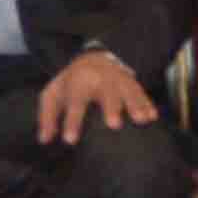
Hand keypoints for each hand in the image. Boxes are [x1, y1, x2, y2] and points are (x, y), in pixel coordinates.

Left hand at [31, 48, 157, 145]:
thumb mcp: (54, 94)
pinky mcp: (133, 83)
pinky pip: (142, 93)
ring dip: (135, 106)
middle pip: (107, 94)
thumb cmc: (72, 82)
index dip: (71, 121)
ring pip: (128, 92)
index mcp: (78, 83)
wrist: (95, 57)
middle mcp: (100, 81)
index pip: (74, 103)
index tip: (70, 140)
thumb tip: (44, 139)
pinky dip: (148, 104)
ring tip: (141, 120)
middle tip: (114, 125)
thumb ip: (48, 116)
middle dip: (111, 108)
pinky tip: (153, 116)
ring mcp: (119, 81)